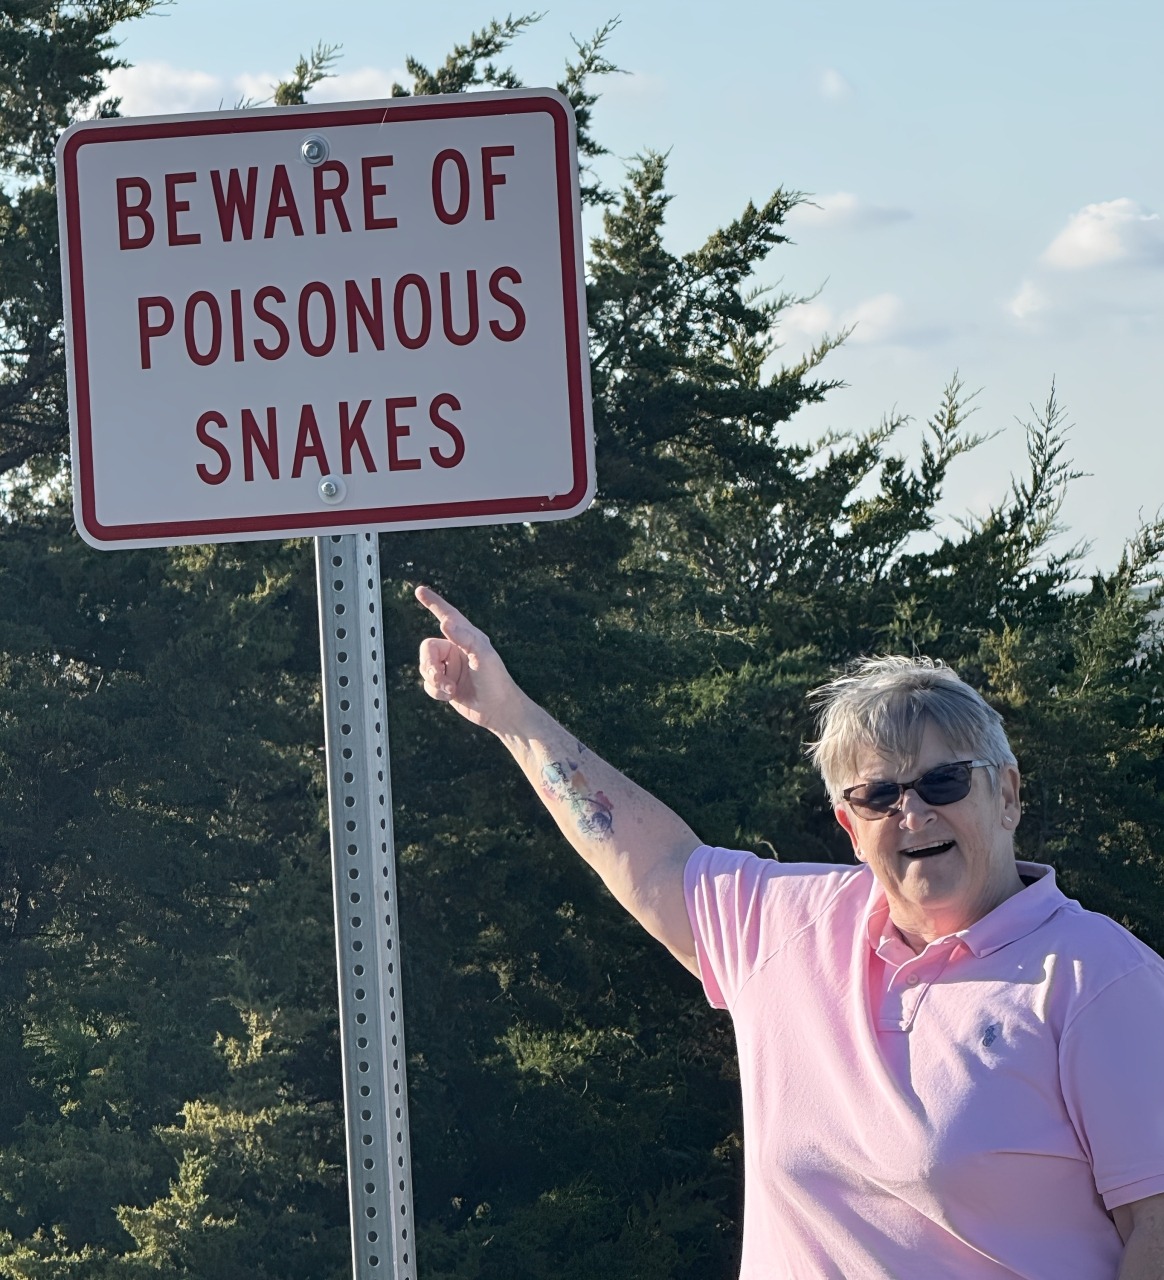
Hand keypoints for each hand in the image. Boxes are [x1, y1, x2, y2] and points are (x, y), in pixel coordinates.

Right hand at [415, 586, 520, 730]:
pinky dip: (436, 691)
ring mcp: (450, 668)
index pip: (447, 615)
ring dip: (434, 680)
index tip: (419, 590)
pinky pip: (428, 684)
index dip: (433, 603)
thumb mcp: (482, 656)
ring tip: (450, 689)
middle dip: (429, 664)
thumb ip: (464, 638)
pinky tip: (451, 696)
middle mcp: (456, 649)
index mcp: (467, 637)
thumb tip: (445, 622)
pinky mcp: (445, 685)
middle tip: (439, 676)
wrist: (498, 711)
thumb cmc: (496, 680)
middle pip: (427, 648)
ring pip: (425, 667)